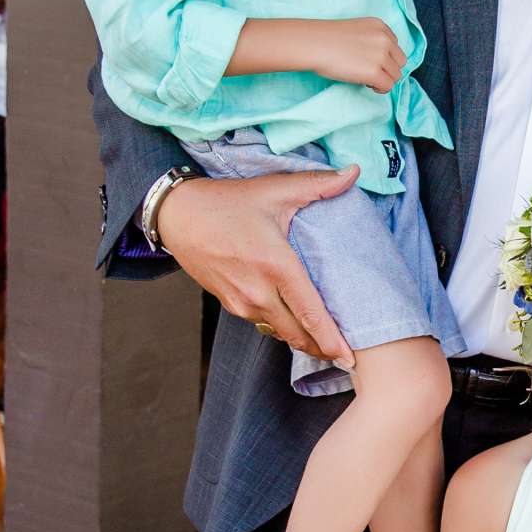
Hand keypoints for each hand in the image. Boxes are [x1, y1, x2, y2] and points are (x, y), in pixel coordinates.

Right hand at [155, 165, 360, 365]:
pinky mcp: (229, 304)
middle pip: (297, 333)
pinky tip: (296, 324)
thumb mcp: (274, 189)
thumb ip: (318, 184)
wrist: (177, 215)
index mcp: (275, 265)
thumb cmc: (227, 202)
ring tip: (326, 343)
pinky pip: (262, 323)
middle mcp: (257, 290)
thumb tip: (354, 173)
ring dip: (302, 339)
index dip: (332, 339)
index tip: (352, 358)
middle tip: (347, 357)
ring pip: (279, 331)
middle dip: (323, 348)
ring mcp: (240, 302)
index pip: (310, 312)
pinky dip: (281, 327)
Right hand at [307, 17, 406, 94]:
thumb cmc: (327, 38)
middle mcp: (385, 39)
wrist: (314, 44)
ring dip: (383, 80)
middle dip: (388, 70)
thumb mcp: (356, 30)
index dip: (386, 58)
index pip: (395, 47)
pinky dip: (380, 89)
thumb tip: (379, 61)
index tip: (371, 61)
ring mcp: (381, 56)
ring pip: (396, 76)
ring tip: (366, 78)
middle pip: (400, 62)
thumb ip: (372, 41)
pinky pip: (388, 86)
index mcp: (380, 26)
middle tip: (370, 73)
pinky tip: (367, 85)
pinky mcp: (374, 72)